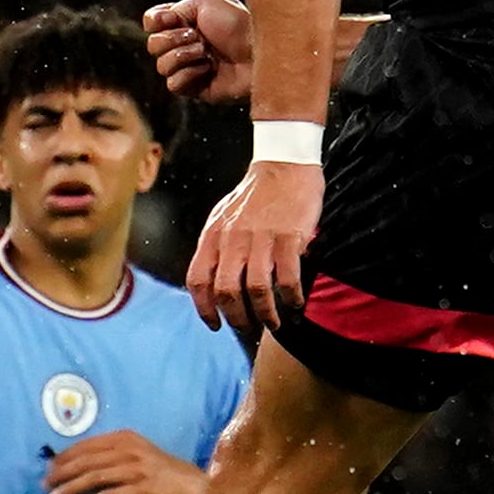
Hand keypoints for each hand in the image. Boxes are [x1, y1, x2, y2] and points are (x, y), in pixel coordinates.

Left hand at [45, 430, 205, 493]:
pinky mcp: (140, 489)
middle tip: (45, 484)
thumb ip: (109, 455)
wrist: (188, 483)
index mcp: (123, 438)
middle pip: (87, 460)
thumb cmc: (157, 469)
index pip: (86, 445)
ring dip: (71, 488)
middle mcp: (127, 450)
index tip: (49, 468)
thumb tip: (76, 467)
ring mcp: (134, 469)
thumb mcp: (134, 453)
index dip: (65, 456)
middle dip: (62, 472)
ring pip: (94, 477)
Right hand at [145, 0, 253, 102]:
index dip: (156, 21)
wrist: (258, 51)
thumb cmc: (237, 24)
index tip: (173, 18)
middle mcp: (185, 44)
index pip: (151, 22)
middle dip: (172, 39)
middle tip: (197, 37)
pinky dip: (188, 74)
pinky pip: (173, 85)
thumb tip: (154, 25)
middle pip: (152, 45)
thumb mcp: (205, 1)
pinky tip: (208, 69)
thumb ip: (175, 8)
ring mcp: (189, 67)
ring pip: (161, 66)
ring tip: (206, 53)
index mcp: (185, 21)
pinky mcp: (196, 88)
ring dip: (182, 56)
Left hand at [187, 159, 325, 336]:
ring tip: (274, 323)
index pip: (197, 281)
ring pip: (256, 290)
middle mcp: (232, 239)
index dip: (203, 309)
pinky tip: (296, 301)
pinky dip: (291, 296)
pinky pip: (287, 278)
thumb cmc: (254, 196)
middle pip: (225, 292)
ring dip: (265, 314)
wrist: (283, 165)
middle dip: (236, 319)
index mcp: (213, 236)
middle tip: (248, 328)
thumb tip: (212, 283)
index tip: (214, 325)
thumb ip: (215, 248)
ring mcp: (260, 238)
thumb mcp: (223, 218)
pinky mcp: (288, 237)